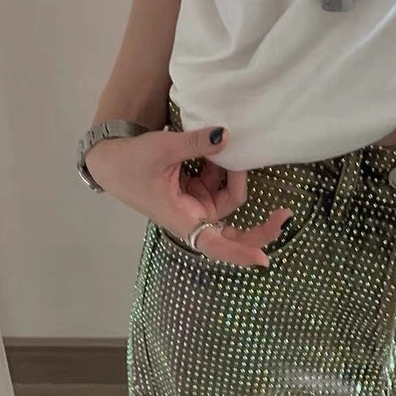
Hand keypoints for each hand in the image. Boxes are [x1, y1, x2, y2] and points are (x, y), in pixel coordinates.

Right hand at [85, 126, 291, 266]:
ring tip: (224, 148)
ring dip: (232, 174)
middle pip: (233, 232)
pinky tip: (217, 150)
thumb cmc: (131, 161)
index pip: (215, 245)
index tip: (263, 259)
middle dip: (260, 226)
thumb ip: (195, 144)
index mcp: (183, 219)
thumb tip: (227, 136)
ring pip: (229, 198)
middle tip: (285, 213)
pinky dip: (222, 168)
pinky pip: (219, 184)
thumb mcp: (162, 149)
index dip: (240, 253)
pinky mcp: (197, 192)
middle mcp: (194, 218)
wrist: (110, 159)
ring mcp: (197, 205)